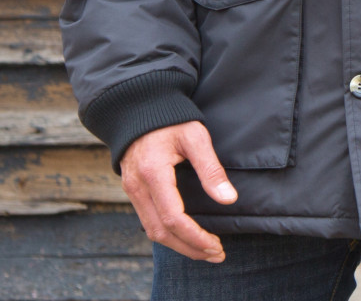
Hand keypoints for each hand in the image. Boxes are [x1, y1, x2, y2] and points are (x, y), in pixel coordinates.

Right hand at [120, 120, 237, 260]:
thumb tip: (228, 199)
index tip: (216, 245)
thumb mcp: (195, 136)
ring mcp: (131, 189)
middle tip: (216, 254)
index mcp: (153, 172)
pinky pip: (147, 220)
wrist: (141, 105)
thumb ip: (211, 169)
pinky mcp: (133, 189)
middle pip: (161, 232)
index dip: (195, 237)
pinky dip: (167, 233)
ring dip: (178, 245)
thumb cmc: (171, 117)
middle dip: (189, 248)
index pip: (173, 217)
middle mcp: (137, 186)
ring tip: (205, 250)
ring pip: (152, 230)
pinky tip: (185, 235)